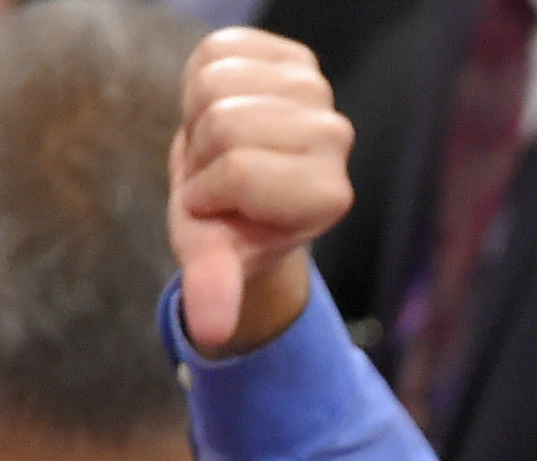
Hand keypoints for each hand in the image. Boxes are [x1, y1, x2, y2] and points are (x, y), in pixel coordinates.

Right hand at [170, 29, 354, 356]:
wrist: (234, 183)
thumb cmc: (227, 223)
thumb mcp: (214, 254)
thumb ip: (215, 285)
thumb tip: (209, 332)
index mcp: (330, 194)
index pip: (242, 173)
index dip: (210, 190)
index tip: (218, 206)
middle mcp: (336, 139)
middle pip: (226, 124)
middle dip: (202, 150)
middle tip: (218, 171)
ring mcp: (317, 93)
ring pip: (217, 83)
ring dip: (199, 113)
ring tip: (220, 141)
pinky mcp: (290, 57)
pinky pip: (217, 51)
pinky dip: (201, 75)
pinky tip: (223, 104)